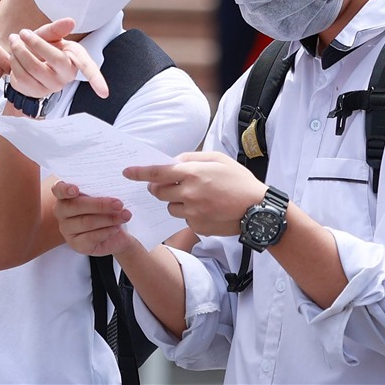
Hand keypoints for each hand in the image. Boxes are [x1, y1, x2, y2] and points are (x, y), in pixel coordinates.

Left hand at [8, 18, 108, 98]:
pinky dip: (14, 62)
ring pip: (33, 69)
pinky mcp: (35, 92)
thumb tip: (71, 21)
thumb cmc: (45, 48)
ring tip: (15, 41)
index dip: (96, 80)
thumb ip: (57, 28)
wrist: (29, 62)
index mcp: (75, 60)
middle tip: (22, 33)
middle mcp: (65, 76)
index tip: (104, 94)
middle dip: (34, 43)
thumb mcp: (51, 35)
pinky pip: (21, 77)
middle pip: (52, 60)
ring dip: (19, 51)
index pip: (88, 69)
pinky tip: (15, 56)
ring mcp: (50, 87)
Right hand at [51, 181, 133, 255]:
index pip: (58, 190)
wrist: (114, 232)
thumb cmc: (105, 210)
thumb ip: (99, 193)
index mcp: (65, 196)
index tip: (75, 190)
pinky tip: (116, 228)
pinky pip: (91, 237)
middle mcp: (61, 212)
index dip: (65, 189)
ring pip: (86, 222)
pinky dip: (106, 231)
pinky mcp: (76, 244)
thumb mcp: (102, 197)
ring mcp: (66, 229)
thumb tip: (110, 190)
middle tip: (119, 204)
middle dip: (100, 205)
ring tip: (124, 215)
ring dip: (109, 218)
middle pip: (76, 206)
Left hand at [124, 151, 264, 236]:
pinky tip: (207, 209)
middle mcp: (189, 194)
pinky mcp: (197, 226)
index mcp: (193, 174)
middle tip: (169, 184)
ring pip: (170, 207)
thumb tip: (172, 161)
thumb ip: (192, 158)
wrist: (257, 209)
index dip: (139, 172)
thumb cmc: (239, 181)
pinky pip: (184, 218)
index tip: (127, 172)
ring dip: (176, 201)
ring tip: (198, 197)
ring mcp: (193, 212)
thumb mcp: (218, 159)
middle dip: (159, 187)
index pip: (157, 172)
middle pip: (158, 192)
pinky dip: (190, 213)